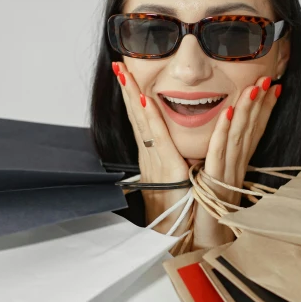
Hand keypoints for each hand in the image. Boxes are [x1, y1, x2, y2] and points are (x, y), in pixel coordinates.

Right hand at [113, 62, 190, 232]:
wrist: (180, 237)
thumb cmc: (182, 209)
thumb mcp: (178, 177)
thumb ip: (174, 159)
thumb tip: (176, 145)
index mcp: (155, 156)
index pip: (142, 119)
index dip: (133, 95)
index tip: (126, 73)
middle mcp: (152, 156)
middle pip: (137, 116)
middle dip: (128, 90)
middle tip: (118, 65)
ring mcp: (157, 161)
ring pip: (144, 122)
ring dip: (135, 96)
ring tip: (127, 73)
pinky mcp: (169, 169)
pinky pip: (160, 139)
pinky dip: (151, 118)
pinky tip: (146, 100)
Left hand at [193, 76, 281, 248]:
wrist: (202, 251)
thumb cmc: (206, 224)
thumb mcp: (214, 190)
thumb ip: (220, 171)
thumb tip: (222, 155)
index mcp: (234, 170)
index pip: (252, 134)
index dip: (263, 111)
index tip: (271, 88)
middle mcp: (234, 170)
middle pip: (250, 131)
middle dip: (260, 103)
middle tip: (268, 78)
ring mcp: (226, 177)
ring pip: (238, 137)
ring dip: (247, 110)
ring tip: (255, 87)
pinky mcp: (213, 184)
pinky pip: (218, 153)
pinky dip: (224, 131)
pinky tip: (229, 111)